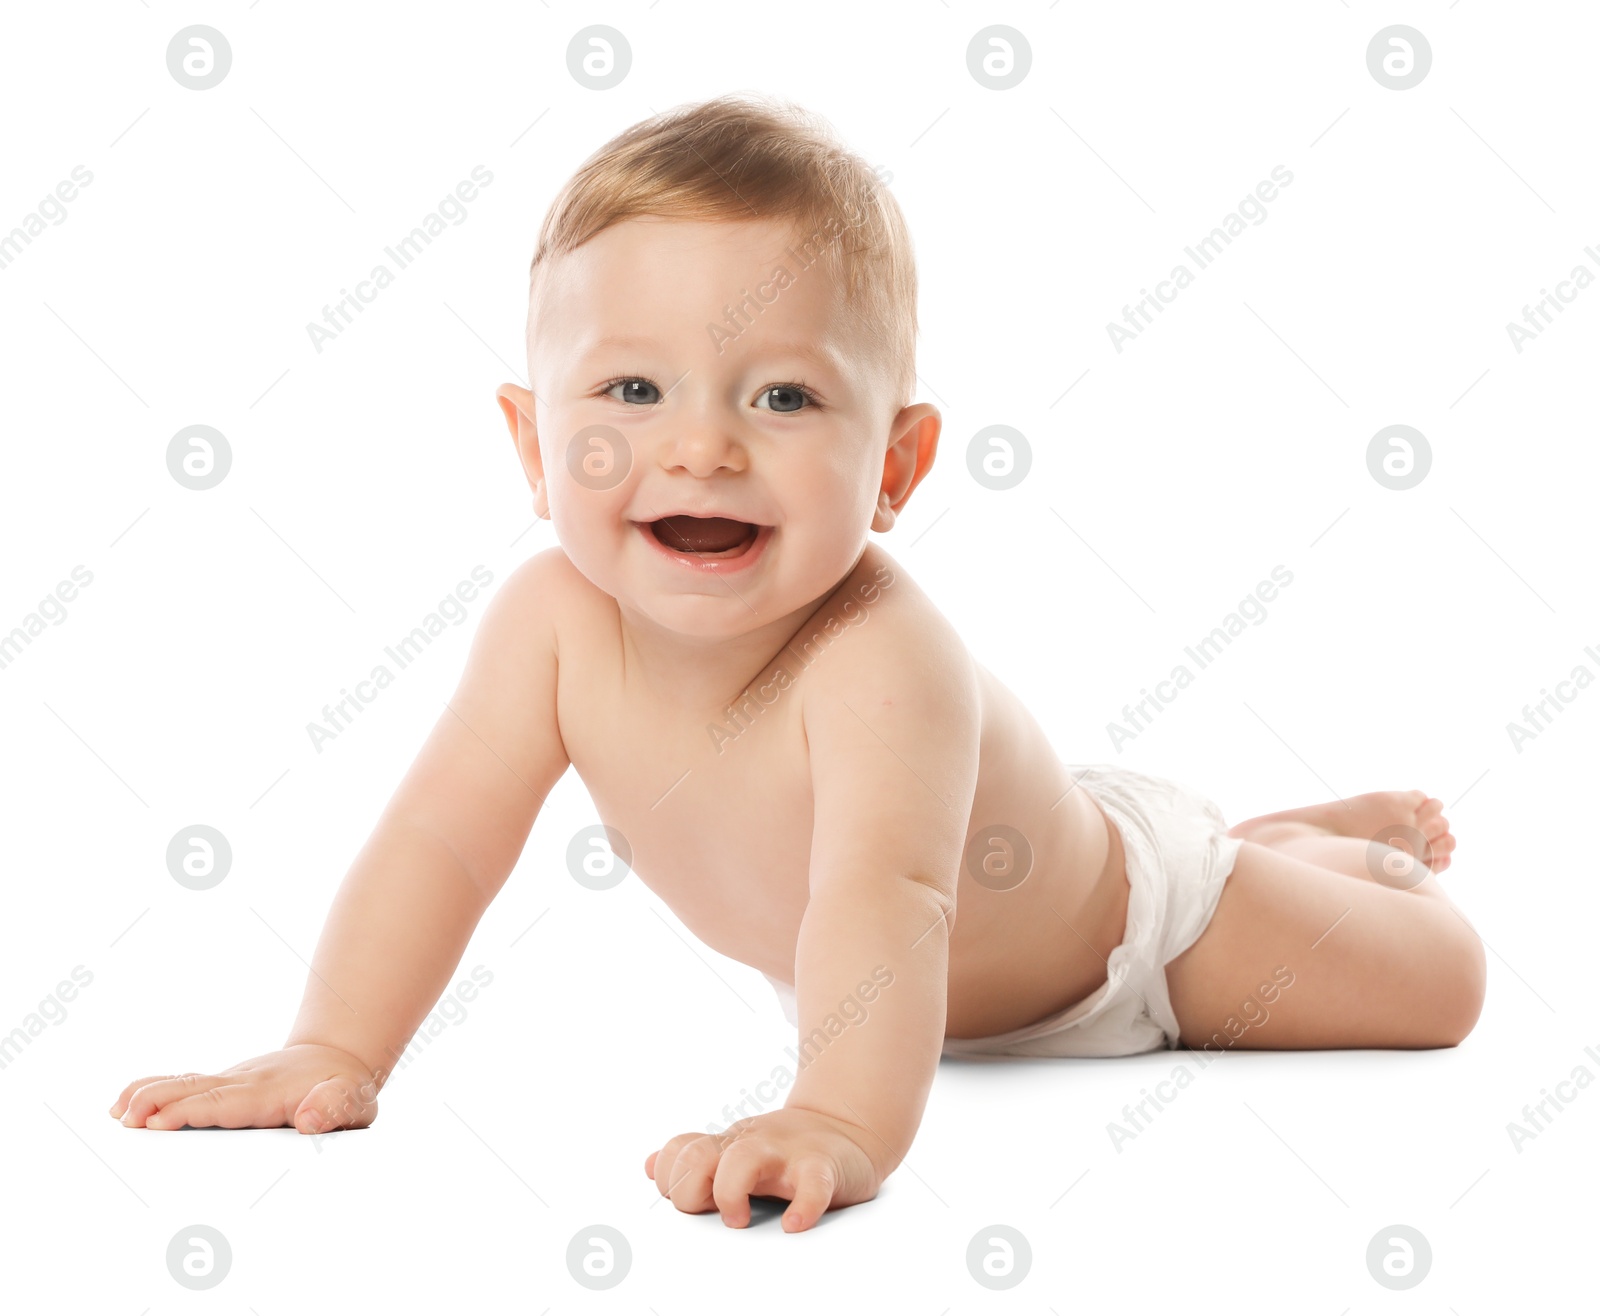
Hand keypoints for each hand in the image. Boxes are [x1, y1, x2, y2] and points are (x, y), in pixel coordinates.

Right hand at [109, 1044, 379, 1132]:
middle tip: (127, 1120)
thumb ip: (334, 1108)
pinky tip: (125, 1103)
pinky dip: (154, 1089)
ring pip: (185, 1085)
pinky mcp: (223, 1086)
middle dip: (160, 1104)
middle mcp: (244, 1083)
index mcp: (270, 1093)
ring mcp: (231, 1081)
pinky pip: (184, 1085)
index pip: (225, 1103)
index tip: (160, 1121)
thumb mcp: (354, 1100)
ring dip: (149, 1095)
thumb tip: (308, 1120)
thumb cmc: (346, 1088)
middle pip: (196, 1091)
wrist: (339, 1057)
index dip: (192, 1112)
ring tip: (117, 1113)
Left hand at [644, 1106, 883, 1231]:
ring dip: (730, 1193)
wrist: (847, 1127)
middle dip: (688, 1190)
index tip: (691, 1202)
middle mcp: (749, 1146)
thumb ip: (695, 1159)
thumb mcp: (736, 1149)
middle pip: (696, 1155)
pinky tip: (794, 1224)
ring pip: (743, 1159)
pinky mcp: (822, 1167)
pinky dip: (802, 1207)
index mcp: (727, 1146)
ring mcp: (785, 1154)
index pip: (677, 1152)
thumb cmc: (786, 1149)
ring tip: (738, 1219)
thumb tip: (651, 1166)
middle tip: (711, 1213)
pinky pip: (813, 1185)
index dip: (670, 1179)